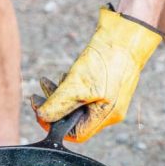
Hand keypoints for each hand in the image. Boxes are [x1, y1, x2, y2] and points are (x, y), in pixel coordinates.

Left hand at [32, 6, 162, 141]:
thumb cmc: (107, 59)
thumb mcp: (78, 85)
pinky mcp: (106, 85)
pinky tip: (63, 76)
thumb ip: (58, 104)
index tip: (39, 111)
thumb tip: (42, 116)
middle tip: (37, 97)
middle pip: (74, 119)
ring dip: (59, 96)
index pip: (75, 133)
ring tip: (46, 82)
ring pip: (76, 105)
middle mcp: (109, 111)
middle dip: (54, 108)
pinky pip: (83, 94)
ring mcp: (109, 98)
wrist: (127, 31)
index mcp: (106, 116)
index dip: (54, 125)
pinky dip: (69, 87)